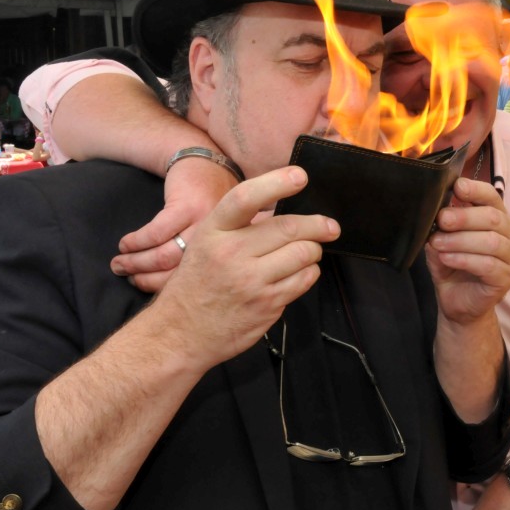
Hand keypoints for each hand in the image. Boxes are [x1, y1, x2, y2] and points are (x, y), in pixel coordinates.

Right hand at [111, 159, 239, 290]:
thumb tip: (179, 291)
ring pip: (164, 254)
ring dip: (136, 262)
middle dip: (147, 279)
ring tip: (119, 265)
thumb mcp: (216, 232)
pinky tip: (126, 244)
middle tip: (128, 280)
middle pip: (178, 272)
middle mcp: (221, 239)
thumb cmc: (205, 203)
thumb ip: (205, 259)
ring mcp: (203, 223)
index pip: (196, 281)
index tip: (147, 292)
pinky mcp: (186, 207)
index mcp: (228, 251)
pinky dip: (137, 241)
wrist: (204, 163)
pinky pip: (156, 233)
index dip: (168, 289)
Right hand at [151, 166, 339, 368]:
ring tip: (309, 251)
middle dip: (318, 224)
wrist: (180, 332)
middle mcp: (231, 253)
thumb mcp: (205, 244)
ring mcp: (251, 281)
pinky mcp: (267, 305)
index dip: (276, 183)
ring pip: (304, 253)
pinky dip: (309, 272)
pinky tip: (299, 272)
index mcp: (213, 231)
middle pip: (288, 228)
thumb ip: (239, 225)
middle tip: (329, 226)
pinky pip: (304, 280)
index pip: (246, 198)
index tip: (300, 176)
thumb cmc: (197, 283)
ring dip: (313, 250)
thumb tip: (282, 207)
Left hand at [426, 178, 509, 325]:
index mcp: (496, 218)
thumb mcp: (442, 241)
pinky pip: (488, 265)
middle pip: (492, 218)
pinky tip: (447, 258)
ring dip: (461, 240)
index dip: (475, 190)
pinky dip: (464, 259)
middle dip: (464, 217)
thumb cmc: (453, 266)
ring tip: (438, 243)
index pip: (492, 196)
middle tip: (442, 220)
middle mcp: (509, 234)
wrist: (458, 302)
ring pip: (491, 242)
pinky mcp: (506, 278)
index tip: (457, 187)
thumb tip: (433, 211)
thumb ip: (441, 227)